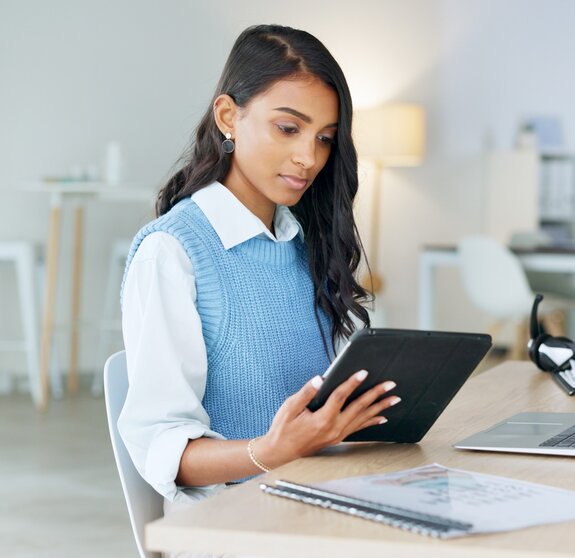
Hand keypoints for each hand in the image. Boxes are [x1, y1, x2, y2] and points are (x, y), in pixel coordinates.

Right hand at [255, 370, 400, 468]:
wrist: (280, 453)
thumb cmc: (283, 429)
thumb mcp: (290, 408)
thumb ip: (306, 393)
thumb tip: (319, 379)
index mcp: (322, 419)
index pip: (341, 396)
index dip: (352, 382)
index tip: (363, 372)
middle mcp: (333, 428)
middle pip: (359, 407)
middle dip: (376, 394)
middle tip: (390, 384)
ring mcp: (337, 434)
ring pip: (363, 418)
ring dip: (380, 407)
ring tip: (394, 399)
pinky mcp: (337, 438)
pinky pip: (359, 428)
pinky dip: (372, 422)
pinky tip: (382, 418)